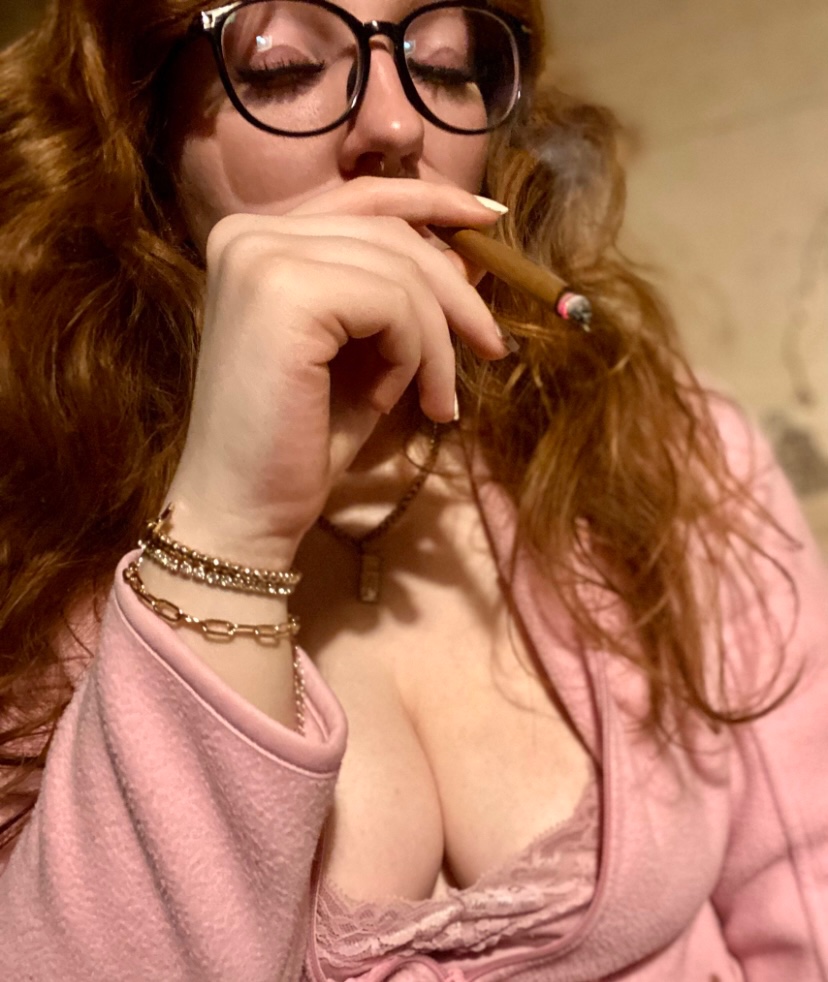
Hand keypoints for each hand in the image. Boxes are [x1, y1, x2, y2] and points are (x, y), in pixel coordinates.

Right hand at [165, 178, 505, 564]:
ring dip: (437, 343)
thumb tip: (467, 255)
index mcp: (256, 240)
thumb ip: (398, 296)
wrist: (243, 511)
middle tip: (492, 348)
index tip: (491, 221)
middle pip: (391, 232)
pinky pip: (394, 304)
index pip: (363, 197)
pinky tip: (394, 402)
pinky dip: (413, 356)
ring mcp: (261, 257)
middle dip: (456, 292)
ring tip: (436, 402)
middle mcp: (249, 233)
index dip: (433, 202)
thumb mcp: (364, 352)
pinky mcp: (286, 292)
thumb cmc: (300, 441)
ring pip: (401, 271)